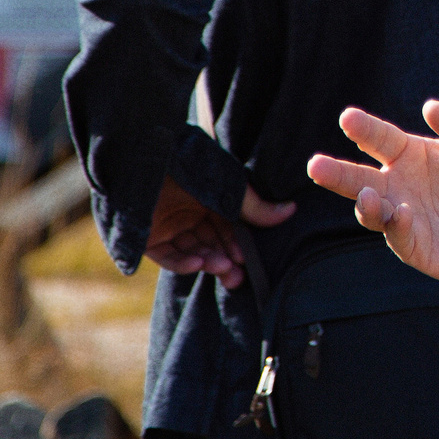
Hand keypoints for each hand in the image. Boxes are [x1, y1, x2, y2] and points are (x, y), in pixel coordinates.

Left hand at [143, 177, 294, 288]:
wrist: (147, 161)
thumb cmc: (189, 167)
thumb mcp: (227, 188)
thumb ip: (255, 206)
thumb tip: (291, 210)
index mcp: (208, 201)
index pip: (226, 230)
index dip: (236, 245)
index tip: (246, 259)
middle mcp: (189, 215)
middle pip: (210, 245)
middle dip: (224, 261)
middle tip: (237, 277)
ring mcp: (168, 227)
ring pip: (192, 252)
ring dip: (207, 262)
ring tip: (221, 268)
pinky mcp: (149, 238)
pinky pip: (167, 256)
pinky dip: (182, 263)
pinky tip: (197, 264)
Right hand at [306, 100, 438, 287]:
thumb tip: (431, 106)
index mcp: (409, 155)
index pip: (380, 139)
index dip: (364, 129)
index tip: (348, 118)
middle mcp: (396, 186)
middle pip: (358, 177)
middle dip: (336, 172)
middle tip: (315, 165)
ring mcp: (400, 217)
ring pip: (371, 210)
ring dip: (365, 204)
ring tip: (365, 194)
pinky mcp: (413, 245)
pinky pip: (399, 235)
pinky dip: (397, 225)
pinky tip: (402, 212)